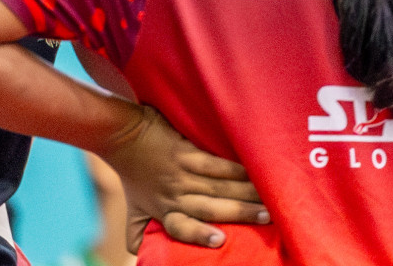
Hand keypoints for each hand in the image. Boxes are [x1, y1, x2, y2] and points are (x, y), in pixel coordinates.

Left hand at [98, 104, 267, 248]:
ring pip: (217, 186)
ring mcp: (181, 173)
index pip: (182, 228)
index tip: (221, 240)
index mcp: (164, 212)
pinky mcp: (185, 153)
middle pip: (209, 208)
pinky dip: (232, 168)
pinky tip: (251, 171)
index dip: (200, 235)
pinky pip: (212, 163)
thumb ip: (142, 236)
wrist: (125, 138)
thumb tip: (149, 259)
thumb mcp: (132, 214)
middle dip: (240, 213)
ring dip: (244, 192)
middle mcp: (174, 195)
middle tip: (267, 218)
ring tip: (267, 197)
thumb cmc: (132, 178)